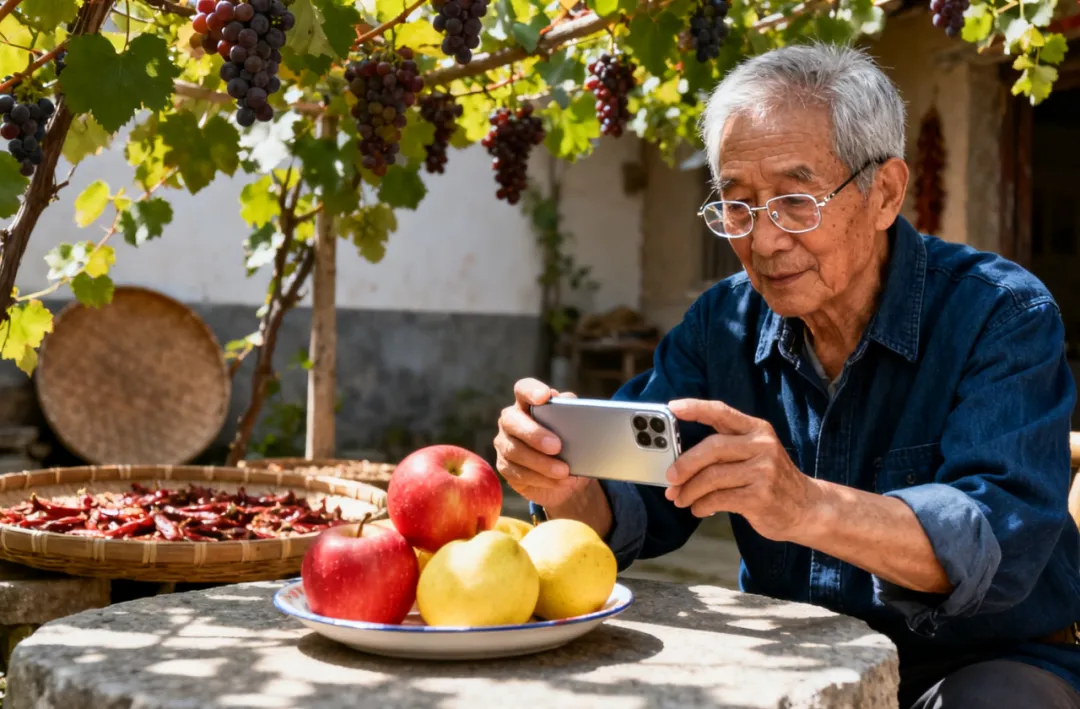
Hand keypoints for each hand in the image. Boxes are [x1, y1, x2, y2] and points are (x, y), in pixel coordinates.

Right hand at [493, 378, 590, 508]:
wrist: (567, 476)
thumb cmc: (570, 444)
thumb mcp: (576, 429)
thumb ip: (571, 413)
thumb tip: (569, 402)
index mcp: (527, 403)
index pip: (523, 389)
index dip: (531, 391)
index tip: (544, 397)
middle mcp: (511, 420)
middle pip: (512, 421)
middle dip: (534, 434)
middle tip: (557, 446)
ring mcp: (504, 443)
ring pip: (515, 451)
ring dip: (541, 463)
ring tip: (564, 471)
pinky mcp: (505, 466)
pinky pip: (518, 473)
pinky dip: (541, 479)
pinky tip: (558, 481)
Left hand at [663, 398, 817, 541]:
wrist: (808, 507)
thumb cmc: (771, 479)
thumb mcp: (756, 453)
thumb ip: (725, 449)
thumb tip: (679, 460)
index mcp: (757, 430)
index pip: (722, 412)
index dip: (696, 408)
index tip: (672, 407)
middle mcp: (762, 446)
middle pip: (712, 448)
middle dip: (685, 464)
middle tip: (670, 478)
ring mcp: (763, 471)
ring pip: (712, 477)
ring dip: (689, 490)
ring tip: (680, 499)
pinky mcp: (760, 497)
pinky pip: (719, 499)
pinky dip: (701, 505)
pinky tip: (698, 509)